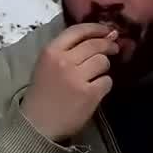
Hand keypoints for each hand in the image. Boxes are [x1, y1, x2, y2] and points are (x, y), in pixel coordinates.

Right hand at [20, 22, 118, 141]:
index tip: (107, 30)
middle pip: (95, 45)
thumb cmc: (43, 93)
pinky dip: (104, 84)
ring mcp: (77, 78)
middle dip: (108, 45)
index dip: (96, 28)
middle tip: (114, 48)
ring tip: (97, 74)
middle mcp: (64, 61)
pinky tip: (96, 89)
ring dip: (104, 67)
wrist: (37, 124)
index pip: (78, 30)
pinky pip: (107, 81)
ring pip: (103, 62)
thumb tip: (103, 35)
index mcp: (51, 51)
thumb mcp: (46, 64)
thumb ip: (68, 50)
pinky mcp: (89, 94)